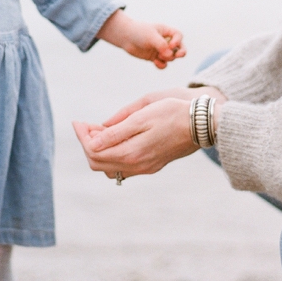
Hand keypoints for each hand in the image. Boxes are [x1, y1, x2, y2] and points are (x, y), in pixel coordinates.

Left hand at [72, 86, 226, 179]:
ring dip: (99, 150)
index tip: (78, 122)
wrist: (203, 123)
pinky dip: (112, 154)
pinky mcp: (152, 165)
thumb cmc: (173, 113)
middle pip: (98, 163)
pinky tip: (115, 139)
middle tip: (86, 125)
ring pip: (110, 167)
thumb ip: (117, 130)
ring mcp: (145, 168)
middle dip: (87, 144)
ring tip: (99, 131)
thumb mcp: (142, 115)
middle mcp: (137, 165)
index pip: (94, 151)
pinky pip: (123, 167)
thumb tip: (95, 140)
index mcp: (132, 152)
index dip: (82, 136)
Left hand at [95, 10, 185, 68]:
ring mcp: (160, 49)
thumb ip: (161, 45)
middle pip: (180, 48)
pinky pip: (163, 64)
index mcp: (166, 31)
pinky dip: (161, 64)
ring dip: (167, 58)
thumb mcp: (151, 36)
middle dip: (181, 53)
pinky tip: (155, 62)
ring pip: (171, 57)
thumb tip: (169, 56)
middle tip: (178, 55)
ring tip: (158, 56)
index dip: (177, 41)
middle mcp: (165, 40)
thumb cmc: (139, 32)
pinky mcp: (155, 57)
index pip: (178, 36)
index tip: (170, 45)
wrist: (125, 37)